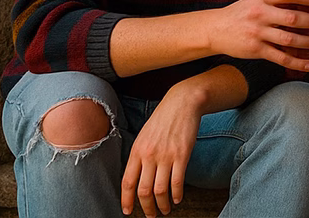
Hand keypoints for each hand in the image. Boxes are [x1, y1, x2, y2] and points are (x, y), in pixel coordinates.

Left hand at [121, 85, 202, 216]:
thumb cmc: (163, 119)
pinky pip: (177, 181)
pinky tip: (177, 199)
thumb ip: (139, 155)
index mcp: (137, 151)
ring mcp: (166, 155)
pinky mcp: (182, 154)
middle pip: (143, 190)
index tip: (128, 211)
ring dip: (162, 205)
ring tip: (166, 210)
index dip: (126, 200)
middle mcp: (149, 155)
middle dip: (146, 208)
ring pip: (160, 190)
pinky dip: (176, 194)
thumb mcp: (144, 136)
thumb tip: (136, 177)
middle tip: (151, 215)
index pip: (127, 182)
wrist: (182, 103)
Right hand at [207, 0, 308, 71]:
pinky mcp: (256, 50)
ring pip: (289, 39)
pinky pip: (281, 58)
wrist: (215, 29)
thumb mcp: (257, 0)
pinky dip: (297, 62)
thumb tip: (307, 3)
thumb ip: (277, 1)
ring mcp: (257, 33)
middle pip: (292, 18)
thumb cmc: (241, 13)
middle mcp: (260, 14)